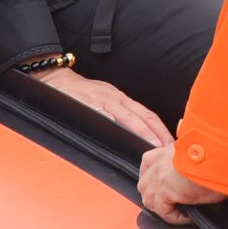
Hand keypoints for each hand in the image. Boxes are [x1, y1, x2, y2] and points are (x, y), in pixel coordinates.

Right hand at [35, 65, 171, 148]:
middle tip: (168, 149)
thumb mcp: (105, 98)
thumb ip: (119, 114)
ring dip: (141, 132)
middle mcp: (114, 98)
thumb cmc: (82, 93)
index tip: (170, 143)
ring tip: (151, 146)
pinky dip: (113, 126)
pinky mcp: (86, 105)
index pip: (146, 114)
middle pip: (141, 116)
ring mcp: (101, 101)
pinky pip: (102, 116)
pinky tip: (120, 137)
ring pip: (126, 117)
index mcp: (120, 98)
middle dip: (156, 133)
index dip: (160, 129)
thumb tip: (137, 134)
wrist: (57, 79)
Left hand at [138, 142, 227, 224]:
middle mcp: (160, 162)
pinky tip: (188, 217)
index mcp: (168, 150)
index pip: (147, 161)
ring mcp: (159, 178)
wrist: (220, 159)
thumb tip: (196, 173)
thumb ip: (192, 162)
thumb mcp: (203, 154)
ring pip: (149, 200)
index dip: (150, 176)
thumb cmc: (218, 156)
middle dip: (153, 196)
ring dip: (162, 208)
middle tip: (169, 203)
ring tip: (178, 211)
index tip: (159, 185)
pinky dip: (174, 218)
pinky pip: (163, 212)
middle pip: (143, 185)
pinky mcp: (165, 192)